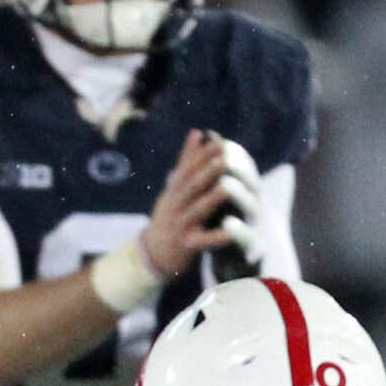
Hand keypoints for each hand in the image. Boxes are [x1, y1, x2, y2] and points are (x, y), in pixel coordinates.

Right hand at [136, 130, 250, 282]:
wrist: (153, 254)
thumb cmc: (170, 216)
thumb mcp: (174, 188)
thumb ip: (187, 161)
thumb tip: (198, 132)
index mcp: (174, 190)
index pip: (188, 169)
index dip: (203, 156)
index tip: (220, 142)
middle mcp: (175, 206)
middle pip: (191, 186)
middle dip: (207, 171)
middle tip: (225, 157)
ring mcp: (179, 226)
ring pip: (196, 210)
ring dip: (211, 199)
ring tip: (227, 186)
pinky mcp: (185, 246)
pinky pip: (203, 241)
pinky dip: (217, 237)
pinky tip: (232, 231)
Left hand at [207, 136, 264, 276]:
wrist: (237, 266)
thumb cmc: (224, 225)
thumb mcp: (217, 195)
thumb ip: (211, 168)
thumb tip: (206, 134)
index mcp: (246, 191)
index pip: (242, 166)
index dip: (231, 153)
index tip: (215, 141)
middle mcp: (254, 204)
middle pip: (249, 181)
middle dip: (236, 168)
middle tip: (222, 156)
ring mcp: (256, 225)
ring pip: (249, 206)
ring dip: (237, 194)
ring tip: (225, 184)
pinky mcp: (253, 248)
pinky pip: (246, 238)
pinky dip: (237, 231)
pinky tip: (227, 225)